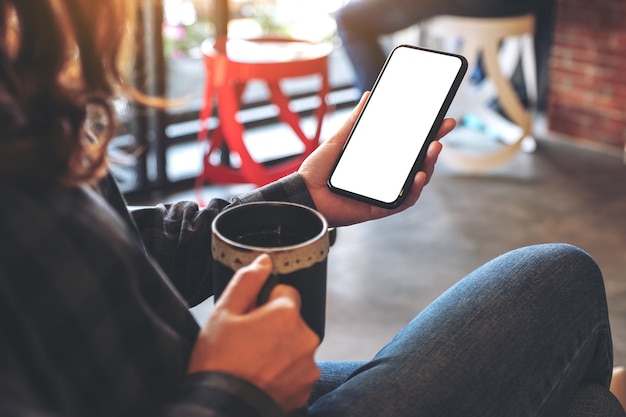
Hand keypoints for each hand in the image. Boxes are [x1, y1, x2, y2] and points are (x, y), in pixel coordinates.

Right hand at [188, 254, 319, 412]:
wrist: (219, 409)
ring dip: (280, 350)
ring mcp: (308, 366)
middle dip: (273, 327)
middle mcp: (306, 338)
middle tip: (246, 344)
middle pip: (291, 321)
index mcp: (287, 314)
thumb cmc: (217, 361)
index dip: (264, 303)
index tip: (248, 319)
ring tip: (252, 364)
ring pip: (295, 346)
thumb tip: (264, 260)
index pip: (285, 293)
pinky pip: (297, 371)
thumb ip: (247, 281)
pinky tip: (261, 379)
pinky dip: (283, 373)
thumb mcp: (223, 313)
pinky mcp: (306, 389)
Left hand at [298, 92, 455, 226]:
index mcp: (380, 159)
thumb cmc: (319, 170)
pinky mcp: (380, 208)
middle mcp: (387, 176)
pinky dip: (414, 189)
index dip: (428, 133)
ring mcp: (386, 192)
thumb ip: (355, 121)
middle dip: (434, 145)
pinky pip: (403, 201)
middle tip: (444, 128)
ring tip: (433, 148)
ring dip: (429, 165)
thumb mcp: (338, 140)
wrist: (303, 194)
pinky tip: (418, 176)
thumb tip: (370, 96)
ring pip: (417, 180)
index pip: (410, 145)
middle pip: (418, 161)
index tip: (442, 119)